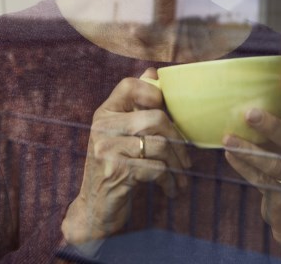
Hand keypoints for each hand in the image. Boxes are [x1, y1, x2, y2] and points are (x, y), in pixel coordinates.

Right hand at [61, 69, 191, 245]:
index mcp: (104, 114)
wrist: (94, 209)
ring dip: (178, 165)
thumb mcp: (119, 135)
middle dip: (178, 140)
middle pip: (156, 118)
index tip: (168, 112)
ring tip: (182, 177)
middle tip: (186, 159)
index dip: (153, 92)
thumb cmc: (114, 168)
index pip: (129, 85)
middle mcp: (102, 127)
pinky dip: (170, 181)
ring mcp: (107, 149)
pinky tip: (171, 190)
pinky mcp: (116, 171)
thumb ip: (134, 106)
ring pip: (160, 146)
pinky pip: (157, 169)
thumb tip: (152, 71)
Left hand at [223, 73, 280, 245]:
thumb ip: (267, 121)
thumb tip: (231, 92)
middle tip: (250, 114)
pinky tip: (229, 155)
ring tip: (228, 140)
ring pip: (275, 163)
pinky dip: (244, 168)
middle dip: (272, 125)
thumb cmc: (277, 163)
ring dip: (250, 151)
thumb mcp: (277, 142)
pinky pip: (262, 181)